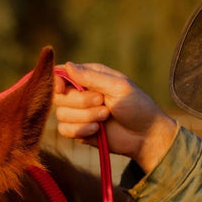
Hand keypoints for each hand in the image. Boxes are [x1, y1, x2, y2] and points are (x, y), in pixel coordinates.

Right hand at [53, 62, 178, 173]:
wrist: (144, 135)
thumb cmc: (136, 106)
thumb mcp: (118, 87)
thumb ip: (92, 77)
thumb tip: (68, 66)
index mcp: (89, 76)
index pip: (61, 74)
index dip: (56, 81)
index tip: (62, 89)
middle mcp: (80, 93)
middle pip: (59, 96)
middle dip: (80, 102)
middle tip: (102, 102)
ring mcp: (79, 113)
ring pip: (61, 115)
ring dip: (85, 117)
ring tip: (105, 117)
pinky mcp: (79, 131)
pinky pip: (64, 130)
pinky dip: (80, 130)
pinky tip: (97, 131)